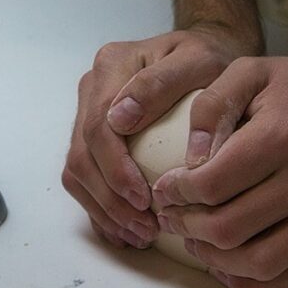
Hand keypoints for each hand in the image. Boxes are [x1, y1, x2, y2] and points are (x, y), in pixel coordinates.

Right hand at [62, 26, 261, 249]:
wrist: (210, 53)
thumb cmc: (210, 58)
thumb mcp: (198, 60)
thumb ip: (160, 82)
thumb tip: (119, 118)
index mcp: (111, 65)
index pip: (98, 126)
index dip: (115, 170)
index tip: (145, 200)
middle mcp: (92, 88)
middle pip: (82, 155)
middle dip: (110, 200)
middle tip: (146, 227)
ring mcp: (89, 112)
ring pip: (77, 172)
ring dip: (103, 210)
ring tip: (140, 235)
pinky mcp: (94, 136)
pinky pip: (84, 178)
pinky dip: (101, 209)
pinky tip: (126, 231)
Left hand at [152, 43, 287, 287]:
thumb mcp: (252, 70)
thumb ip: (212, 106)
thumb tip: (190, 158)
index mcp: (286, 134)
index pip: (214, 183)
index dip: (178, 192)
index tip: (165, 188)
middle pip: (230, 228)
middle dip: (188, 227)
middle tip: (172, 216)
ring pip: (258, 262)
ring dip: (213, 259)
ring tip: (194, 240)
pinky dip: (249, 282)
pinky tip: (226, 265)